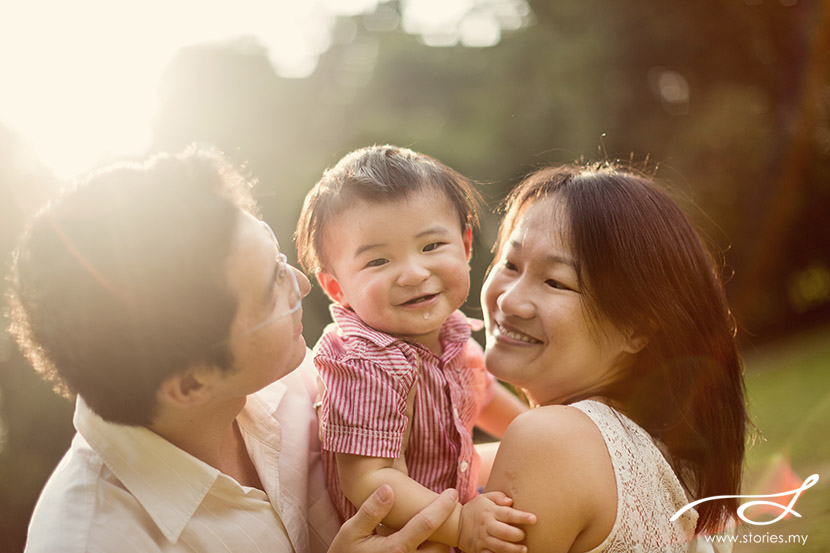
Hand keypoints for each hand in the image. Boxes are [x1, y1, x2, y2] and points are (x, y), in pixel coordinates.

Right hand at [329, 484, 457, 552]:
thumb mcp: (351, 531)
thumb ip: (370, 511)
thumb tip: (389, 488)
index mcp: (395, 549)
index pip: (426, 524)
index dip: (442, 506)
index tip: (452, 493)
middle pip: (440, 546)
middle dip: (442, 531)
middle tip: (437, 513)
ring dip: (437, 542)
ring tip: (428, 526)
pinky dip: (428, 548)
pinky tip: (419, 539)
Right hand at [457, 492, 536, 552]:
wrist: (455, 524)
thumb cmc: (475, 509)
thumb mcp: (484, 498)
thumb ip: (498, 497)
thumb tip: (511, 501)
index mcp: (490, 512)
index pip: (508, 514)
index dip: (521, 517)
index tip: (534, 519)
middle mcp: (487, 526)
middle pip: (504, 532)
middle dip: (517, 535)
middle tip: (524, 535)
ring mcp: (483, 539)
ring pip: (499, 547)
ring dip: (513, 549)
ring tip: (524, 549)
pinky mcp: (479, 550)